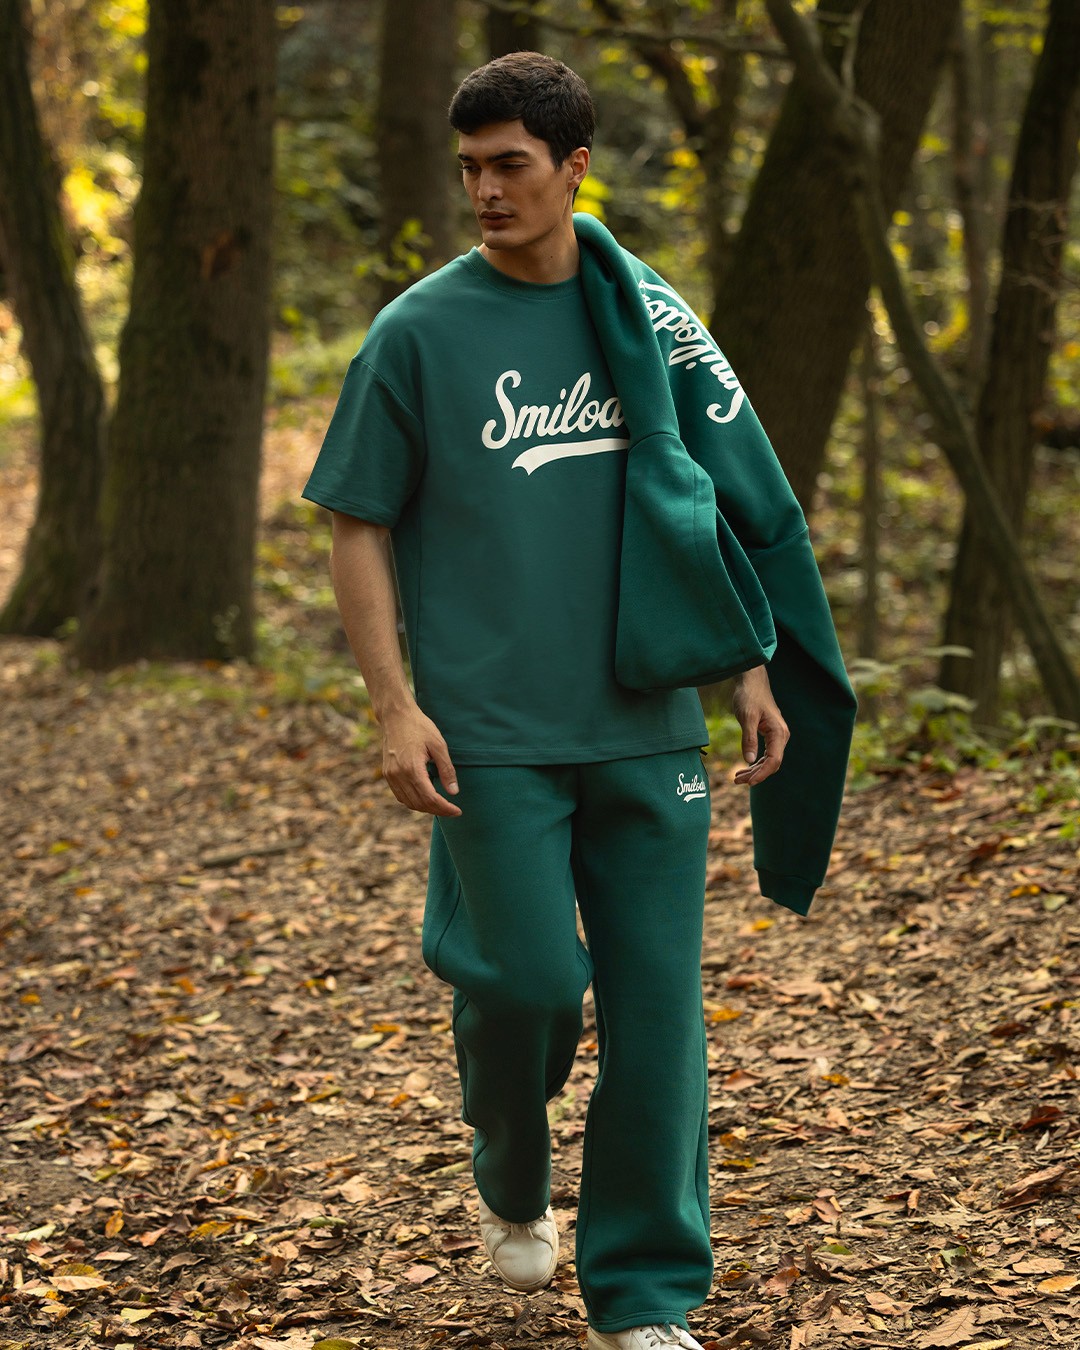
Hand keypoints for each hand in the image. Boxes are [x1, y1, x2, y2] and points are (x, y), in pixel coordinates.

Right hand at [380, 706, 461, 816]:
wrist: (396, 716)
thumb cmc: (419, 727)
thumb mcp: (439, 745)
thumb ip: (447, 770)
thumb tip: (453, 792)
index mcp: (412, 768)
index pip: (430, 798)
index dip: (445, 808)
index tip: (457, 811)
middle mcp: (398, 775)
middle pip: (419, 804)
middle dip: (438, 811)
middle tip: (452, 811)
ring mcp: (391, 776)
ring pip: (409, 803)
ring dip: (426, 808)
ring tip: (441, 806)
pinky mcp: (387, 774)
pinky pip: (400, 796)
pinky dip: (414, 802)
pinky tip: (425, 798)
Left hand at [731, 665, 788, 785]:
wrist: (752, 681)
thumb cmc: (749, 696)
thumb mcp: (747, 717)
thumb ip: (749, 739)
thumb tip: (750, 760)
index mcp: (778, 732)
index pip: (774, 760)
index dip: (762, 774)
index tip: (748, 782)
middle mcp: (781, 736)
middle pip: (772, 764)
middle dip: (756, 775)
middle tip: (737, 781)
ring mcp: (776, 736)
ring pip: (768, 760)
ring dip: (754, 770)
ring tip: (737, 778)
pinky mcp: (770, 734)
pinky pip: (765, 754)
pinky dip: (755, 762)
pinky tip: (744, 768)